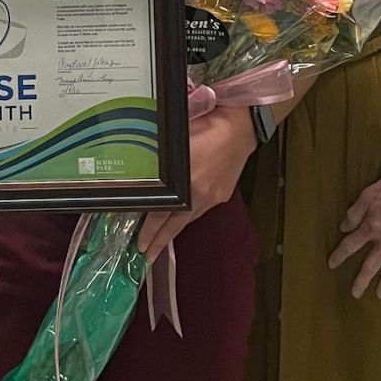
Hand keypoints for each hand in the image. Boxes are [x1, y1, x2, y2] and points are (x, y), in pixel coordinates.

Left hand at [136, 105, 256, 262]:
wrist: (240, 124)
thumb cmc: (206, 123)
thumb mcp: (178, 140)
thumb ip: (162, 160)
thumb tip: (142, 172)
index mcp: (188, 181)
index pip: (162, 213)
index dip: (150, 230)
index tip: (139, 244)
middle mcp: (201, 194)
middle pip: (176, 224)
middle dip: (159, 242)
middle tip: (144, 258)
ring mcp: (213, 196)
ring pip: (188, 218)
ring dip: (172, 230)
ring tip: (158, 242)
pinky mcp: (221, 194)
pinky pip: (200, 210)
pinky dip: (187, 216)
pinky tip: (179, 218)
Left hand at [327, 177, 380, 298]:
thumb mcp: (365, 196)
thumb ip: (353, 214)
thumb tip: (344, 228)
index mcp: (371, 229)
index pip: (350, 246)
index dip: (339, 256)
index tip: (332, 265)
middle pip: (371, 265)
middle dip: (362, 281)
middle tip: (355, 294)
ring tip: (380, 294)